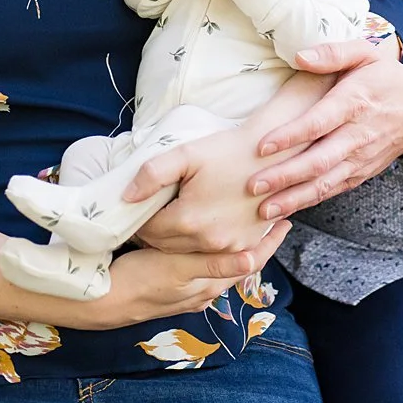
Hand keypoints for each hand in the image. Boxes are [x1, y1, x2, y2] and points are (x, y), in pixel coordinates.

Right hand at [76, 223, 290, 329]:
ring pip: (221, 268)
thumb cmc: (137, 280)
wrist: (101, 302)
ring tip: (245, 224)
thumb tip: (249, 257)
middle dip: (257, 243)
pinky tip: (208, 245)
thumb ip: (212, 265)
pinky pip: (202, 273)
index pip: (250, 262)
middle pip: (239, 265)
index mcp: (208, 284)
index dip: (269, 242)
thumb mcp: (176, 268)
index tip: (284, 221)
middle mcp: (204, 292)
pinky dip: (214, 258)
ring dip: (235, 249)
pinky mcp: (174, 293)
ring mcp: (189, 294)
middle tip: (271, 216)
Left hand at [125, 118, 285, 253]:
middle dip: (155, 231)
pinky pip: (212, 252)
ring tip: (173, 218)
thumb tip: (127, 197)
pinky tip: (198, 224)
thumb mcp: (185, 154)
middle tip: (152, 213)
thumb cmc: (227, 150)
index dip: (139, 218)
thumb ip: (151, 174)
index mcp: (188, 221)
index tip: (139, 207)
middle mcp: (208, 242)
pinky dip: (200, 243)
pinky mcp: (245, 245)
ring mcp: (229, 247)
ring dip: (176, 239)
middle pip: (166, 245)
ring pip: (187, 251)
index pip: (148, 230)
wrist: (274, 153)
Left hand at [248, 42, 402, 217]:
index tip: (262, 146)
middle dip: (285, 176)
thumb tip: (300, 56)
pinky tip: (287, 210)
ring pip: (325, 183)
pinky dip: (311, 202)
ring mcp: (361, 158)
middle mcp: (357, 135)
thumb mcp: (366, 53)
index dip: (290, 135)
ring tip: (264, 210)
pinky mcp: (362, 172)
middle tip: (253, 185)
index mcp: (354, 102)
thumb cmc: (388, 78)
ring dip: (294, 198)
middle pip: (319, 160)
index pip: (319, 122)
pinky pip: (335, 190)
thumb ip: (333, 53)